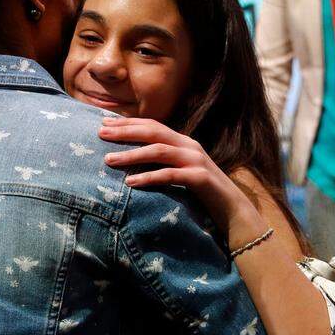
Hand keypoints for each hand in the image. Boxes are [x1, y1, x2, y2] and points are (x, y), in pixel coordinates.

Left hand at [99, 117, 264, 246]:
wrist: (234, 211)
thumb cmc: (202, 194)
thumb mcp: (181, 172)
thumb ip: (164, 163)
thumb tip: (133, 161)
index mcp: (183, 142)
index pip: (152, 125)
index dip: (128, 123)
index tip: (103, 123)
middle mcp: (189, 146)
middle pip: (153, 132)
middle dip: (125, 131)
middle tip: (100, 134)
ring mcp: (196, 161)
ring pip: (159, 151)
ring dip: (131, 154)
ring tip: (109, 160)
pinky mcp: (201, 178)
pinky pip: (171, 175)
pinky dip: (150, 177)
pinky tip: (131, 182)